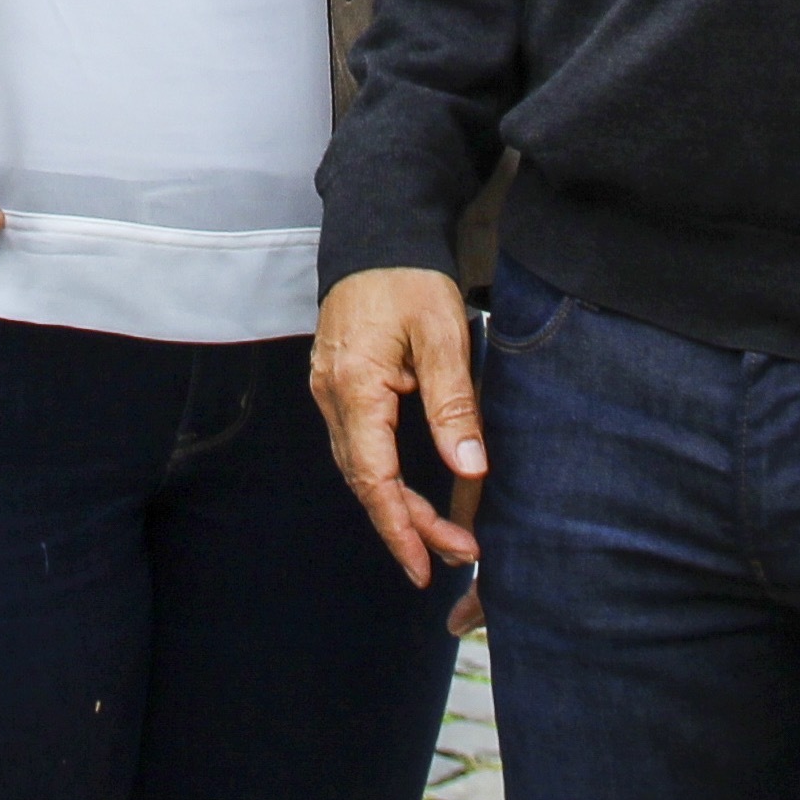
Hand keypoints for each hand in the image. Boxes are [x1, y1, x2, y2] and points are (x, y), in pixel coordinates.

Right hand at [311, 268, 485, 587]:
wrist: (378, 234)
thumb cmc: (409, 278)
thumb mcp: (444, 336)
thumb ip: (453, 405)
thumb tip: (470, 469)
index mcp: (355, 387)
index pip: (373, 476)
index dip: (400, 527)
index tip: (424, 565)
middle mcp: (332, 396)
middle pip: (365, 480)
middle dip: (408, 525)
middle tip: (455, 554)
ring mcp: (330, 391)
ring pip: (360, 466)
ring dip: (398, 505)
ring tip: (442, 535)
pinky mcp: (339, 386)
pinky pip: (358, 446)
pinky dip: (385, 477)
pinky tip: (412, 493)